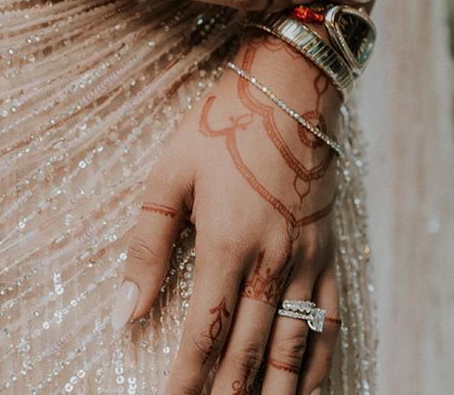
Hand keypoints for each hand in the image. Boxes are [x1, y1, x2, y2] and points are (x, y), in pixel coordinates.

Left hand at [112, 34, 342, 394]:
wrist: (290, 90)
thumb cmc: (222, 128)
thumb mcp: (170, 175)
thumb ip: (147, 244)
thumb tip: (123, 309)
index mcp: (227, 244)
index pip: (204, 334)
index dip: (185, 380)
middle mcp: (272, 262)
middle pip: (248, 353)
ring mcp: (307, 261)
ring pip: (293, 351)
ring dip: (273, 394)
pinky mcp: (330, 252)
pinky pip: (329, 323)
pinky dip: (318, 365)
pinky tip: (305, 390)